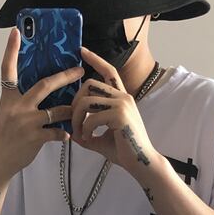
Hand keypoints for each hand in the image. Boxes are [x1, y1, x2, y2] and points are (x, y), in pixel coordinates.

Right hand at [0, 27, 82, 183]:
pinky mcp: (34, 138)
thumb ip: (23, 101)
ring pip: (58, 110)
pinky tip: (69, 136)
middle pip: (45, 85)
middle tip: (79, 70)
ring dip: (72, 110)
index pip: (7, 69)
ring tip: (80, 108)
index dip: (11, 50)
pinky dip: (65, 134)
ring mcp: (25, 122)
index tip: (16, 31)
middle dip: (65, 77)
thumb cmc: (6, 137)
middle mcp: (16, 107)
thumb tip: (46, 89)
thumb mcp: (8, 113)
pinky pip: (57, 132)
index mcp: (8, 98)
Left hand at [69, 46, 159, 178]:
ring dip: (76, 118)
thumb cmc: (124, 152)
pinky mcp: (120, 115)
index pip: (109, 71)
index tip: (82, 51)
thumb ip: (88, 129)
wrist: (142, 163)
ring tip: (79, 133)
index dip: (95, 59)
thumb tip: (71, 132)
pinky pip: (91, 117)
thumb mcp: (101, 137)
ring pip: (86, 101)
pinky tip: (88, 139)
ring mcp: (123, 104)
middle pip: (89, 84)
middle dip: (74, 102)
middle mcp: (123, 97)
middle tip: (72, 122)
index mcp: (121, 98)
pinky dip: (84, 129)